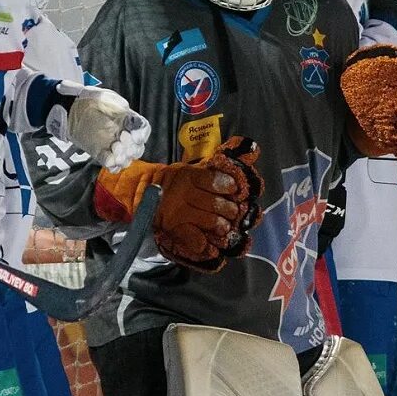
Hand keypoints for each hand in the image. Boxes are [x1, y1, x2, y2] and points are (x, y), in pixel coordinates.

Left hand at [54, 86, 149, 172]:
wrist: (70, 107)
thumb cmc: (88, 99)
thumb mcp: (106, 97)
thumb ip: (119, 106)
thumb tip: (130, 115)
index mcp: (128, 120)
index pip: (143, 130)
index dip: (142, 135)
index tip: (134, 135)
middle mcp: (123, 134)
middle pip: (138, 148)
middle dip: (132, 147)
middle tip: (120, 139)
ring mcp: (112, 145)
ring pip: (126, 159)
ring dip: (123, 157)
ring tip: (114, 148)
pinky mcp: (100, 153)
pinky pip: (112, 165)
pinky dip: (113, 165)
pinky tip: (109, 159)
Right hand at [95, 136, 264, 271]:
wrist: (142, 195)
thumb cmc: (174, 181)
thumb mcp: (192, 168)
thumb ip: (219, 163)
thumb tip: (254, 149)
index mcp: (188, 175)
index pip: (214, 181)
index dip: (229, 187)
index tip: (234, 190)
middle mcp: (183, 193)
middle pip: (216, 204)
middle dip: (230, 210)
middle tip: (233, 212)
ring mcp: (178, 212)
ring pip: (210, 221)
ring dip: (222, 226)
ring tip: (224, 227)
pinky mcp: (174, 228)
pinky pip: (194, 239)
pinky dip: (204, 245)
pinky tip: (210, 246)